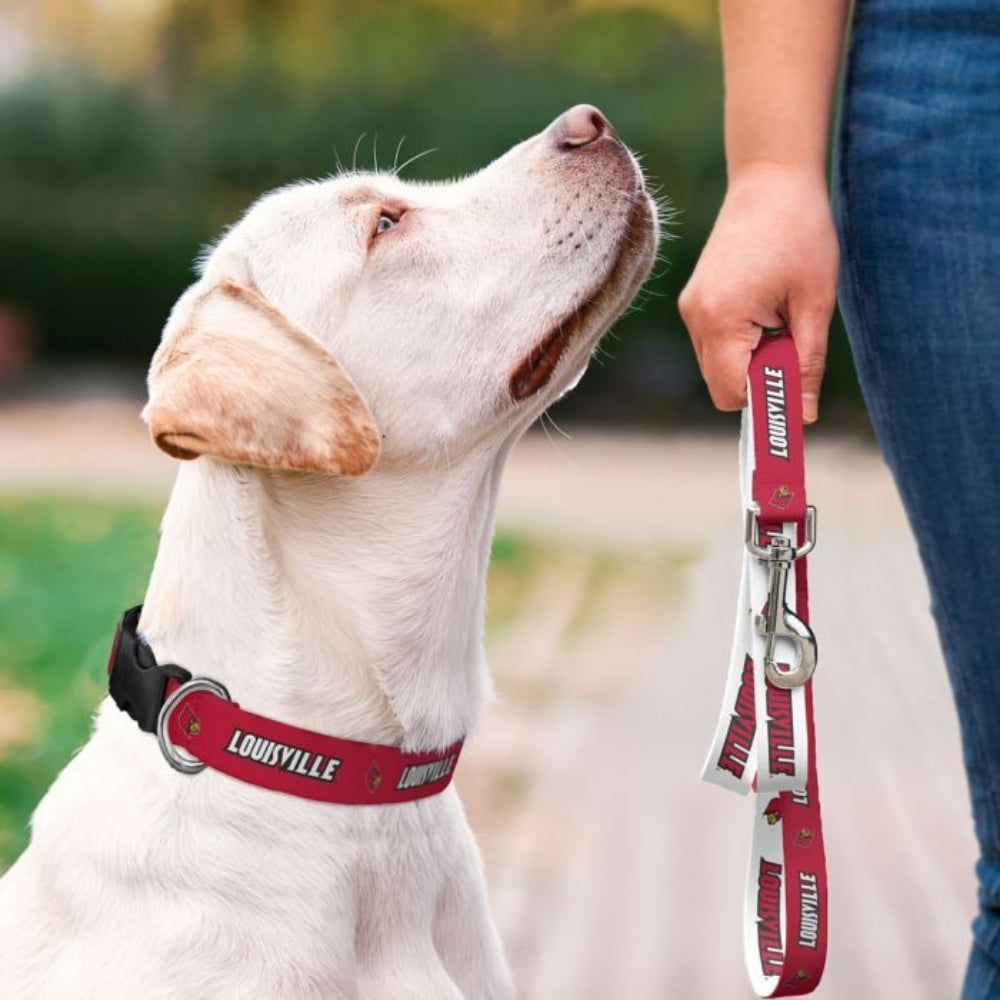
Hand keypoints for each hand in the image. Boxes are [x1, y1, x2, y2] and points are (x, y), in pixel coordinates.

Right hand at [678, 163, 839, 422]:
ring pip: (717, 366)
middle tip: (792, 346)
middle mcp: (696, 317)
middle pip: (722, 385)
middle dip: (758, 381)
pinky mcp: (694, 301)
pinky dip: (740, 343)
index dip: (763, 405)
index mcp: (722, 318)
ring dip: (750, 360)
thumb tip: (802, 415)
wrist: (770, 180)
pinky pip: (714, 344)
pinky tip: (764, 309)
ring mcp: (690, 308)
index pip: (732, 393)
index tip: (793, 404)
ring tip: (778, 318)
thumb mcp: (814, 303)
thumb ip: (806, 364)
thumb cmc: (799, 233)